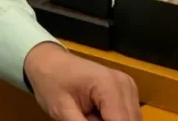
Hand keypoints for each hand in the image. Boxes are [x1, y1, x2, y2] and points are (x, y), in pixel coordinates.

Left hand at [24, 43, 140, 120]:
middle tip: (83, 116)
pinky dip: (111, 119)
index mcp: (109, 85)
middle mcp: (125, 84)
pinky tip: (94, 114)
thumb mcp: (62, 111)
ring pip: (130, 120)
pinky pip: (127, 116)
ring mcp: (128, 87)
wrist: (47, 62)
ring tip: (86, 115)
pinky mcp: (127, 91)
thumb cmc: (50, 81)